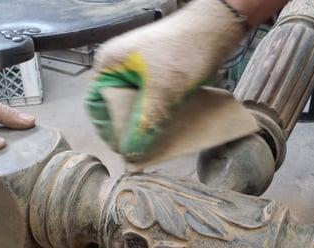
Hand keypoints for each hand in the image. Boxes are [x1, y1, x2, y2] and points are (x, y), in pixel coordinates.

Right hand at [86, 0, 246, 159]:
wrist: (217, 27)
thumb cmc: (184, 54)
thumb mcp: (162, 94)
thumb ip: (144, 126)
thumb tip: (131, 155)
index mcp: (109, 65)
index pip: (96, 105)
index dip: (107, 129)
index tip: (123, 149)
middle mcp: (119, 66)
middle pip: (116, 106)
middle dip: (127, 128)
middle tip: (141, 149)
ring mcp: (138, 68)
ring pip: (135, 104)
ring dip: (144, 123)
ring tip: (155, 142)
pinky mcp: (156, 71)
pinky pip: (150, 98)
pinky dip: (156, 113)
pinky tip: (166, 127)